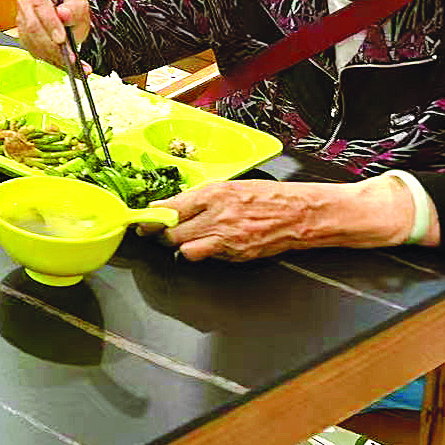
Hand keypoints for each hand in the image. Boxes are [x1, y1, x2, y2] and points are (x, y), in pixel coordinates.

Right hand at [14, 0, 91, 67]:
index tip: (61, 38)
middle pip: (33, 26)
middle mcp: (26, 4)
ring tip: (68, 60)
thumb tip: (63, 13)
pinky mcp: (23, 37)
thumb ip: (73, 8)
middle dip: (51, 43)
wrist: (69, 23)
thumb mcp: (79, 6)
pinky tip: (61, 61)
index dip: (50, 22)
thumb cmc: (72, 11)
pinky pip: (33, 50)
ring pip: (32, 41)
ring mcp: (21, 22)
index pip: (39, 3)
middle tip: (67, 55)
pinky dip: (49, 58)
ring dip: (51, 53)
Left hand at [146, 180, 363, 261]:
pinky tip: (203, 247)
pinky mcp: (235, 254)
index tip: (142, 220)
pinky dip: (198, 254)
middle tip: (155, 233)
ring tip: (178, 240)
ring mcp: (226, 237)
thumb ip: (199, 198)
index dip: (150, 217)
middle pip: (171, 232)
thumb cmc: (269, 197)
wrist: (301, 213)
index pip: (170, 208)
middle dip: (160, 234)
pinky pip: (205, 257)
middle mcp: (217, 215)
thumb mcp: (230, 187)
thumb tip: (170, 206)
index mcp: (214, 193)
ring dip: (176, 246)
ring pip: (183, 248)